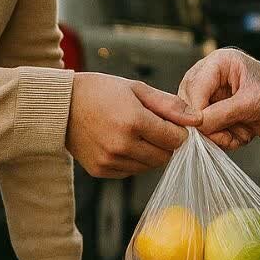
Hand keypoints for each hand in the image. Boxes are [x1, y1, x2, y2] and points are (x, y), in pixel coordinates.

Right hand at [66, 72, 200, 177]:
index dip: (178, 131)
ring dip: (150, 152)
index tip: (170, 122)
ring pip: (149, 166)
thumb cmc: (101, 91)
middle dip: (166, 143)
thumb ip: (169, 105)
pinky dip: (134, 160)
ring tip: (136, 132)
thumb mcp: (137, 89)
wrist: (62, 105)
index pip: (175, 139)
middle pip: (165, 156)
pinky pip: (131, 171)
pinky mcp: (101, 171)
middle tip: (153, 126)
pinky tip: (122, 142)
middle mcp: (122, 145)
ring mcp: (110, 161)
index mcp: (134, 121)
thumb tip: (197, 120)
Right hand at [177, 48, 259, 149]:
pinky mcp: (212, 112)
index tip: (200, 127)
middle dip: (207, 124)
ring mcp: (209, 95)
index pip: (195, 85)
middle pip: (188, 103)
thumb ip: (222, 113)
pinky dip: (222, 137)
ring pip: (195, 120)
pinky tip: (239, 133)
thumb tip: (197, 125)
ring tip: (239, 133)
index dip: (194, 109)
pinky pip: (206, 130)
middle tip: (225, 135)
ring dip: (217, 133)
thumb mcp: (250, 103)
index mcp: (218, 62)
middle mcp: (209, 76)